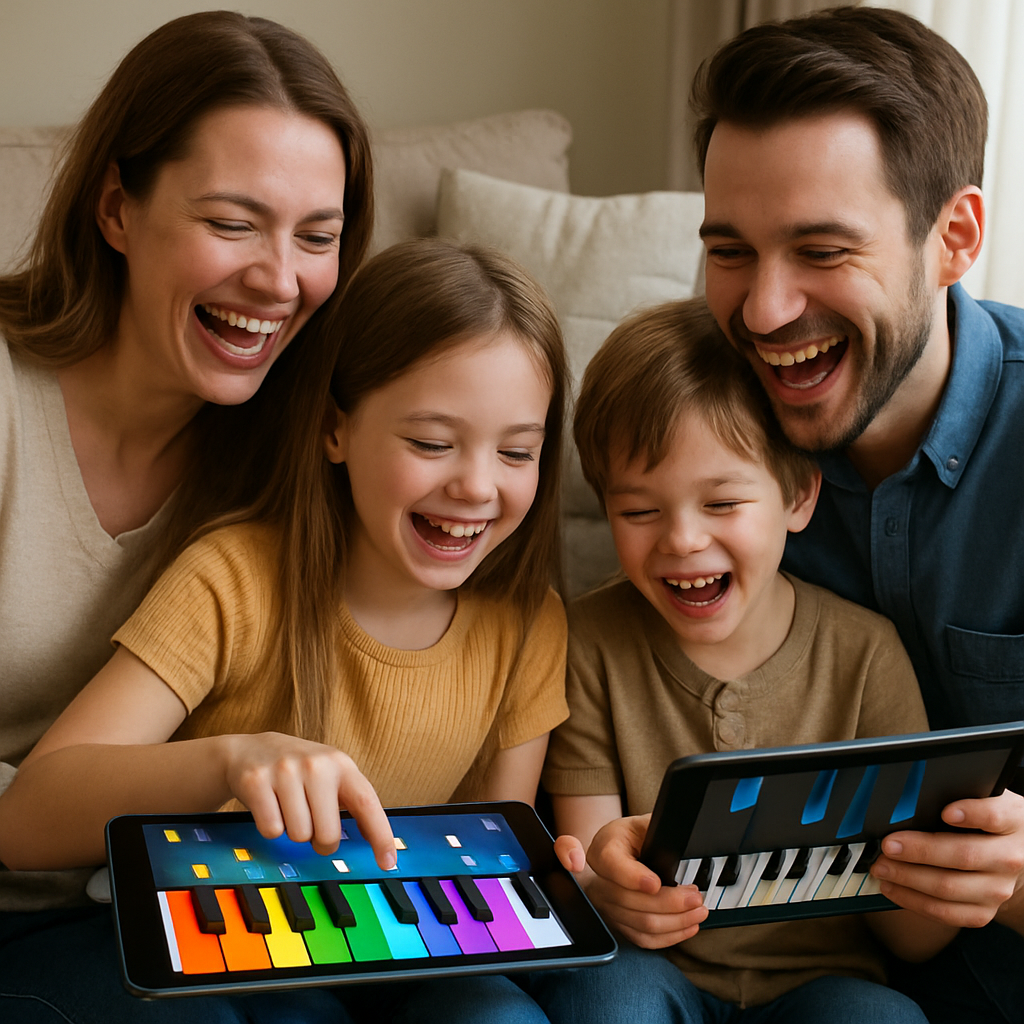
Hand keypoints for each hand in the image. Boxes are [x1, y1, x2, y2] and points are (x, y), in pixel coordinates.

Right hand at [221, 732, 395, 868]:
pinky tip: (270, 805)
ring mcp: (285, 771)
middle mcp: (316, 765)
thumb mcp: (329, 773)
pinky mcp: (256, 781)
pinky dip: (271, 827)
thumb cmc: (298, 770)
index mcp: (340, 764)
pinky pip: (271, 831)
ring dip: (294, 832)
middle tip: (312, 823)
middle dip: (320, 841)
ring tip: (289, 808)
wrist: (250, 749)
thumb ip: (351, 801)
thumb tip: (375, 841)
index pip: (367, 803)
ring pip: (298, 836)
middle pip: (328, 834)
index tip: (388, 862)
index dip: (380, 835)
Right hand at [571, 813, 707, 947]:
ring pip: (641, 923)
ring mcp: (608, 907)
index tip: (656, 883)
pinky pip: (643, 939)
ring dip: (675, 921)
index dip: (633, 877)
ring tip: (698, 911)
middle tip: (695, 897)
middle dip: (670, 902)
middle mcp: (600, 881)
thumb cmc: (633, 838)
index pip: (612, 864)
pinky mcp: (620, 925)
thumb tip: (683, 835)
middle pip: (631, 900)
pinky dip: (669, 936)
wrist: (618, 854)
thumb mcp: (643, 823)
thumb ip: (658, 827)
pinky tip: (687, 925)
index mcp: (604, 849)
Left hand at [872, 789, 1023, 928]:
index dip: (971, 814)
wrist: (1012, 859)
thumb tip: (910, 799)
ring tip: (882, 866)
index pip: (994, 816)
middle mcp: (1009, 858)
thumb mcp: (982, 800)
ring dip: (909, 878)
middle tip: (888, 845)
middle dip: (920, 850)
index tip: (945, 812)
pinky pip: (946, 912)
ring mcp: (998, 889)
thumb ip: (956, 796)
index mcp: (1011, 823)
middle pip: (964, 855)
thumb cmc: (985, 823)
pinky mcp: (983, 912)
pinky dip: (913, 900)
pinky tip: (892, 887)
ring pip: (950, 887)